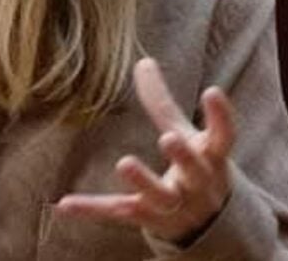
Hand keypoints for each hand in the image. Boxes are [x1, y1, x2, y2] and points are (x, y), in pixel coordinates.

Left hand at [55, 57, 234, 244]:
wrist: (209, 227)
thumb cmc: (195, 168)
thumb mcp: (184, 135)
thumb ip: (162, 103)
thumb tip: (142, 61)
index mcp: (211, 159)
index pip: (223, 137)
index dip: (221, 116)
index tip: (212, 91)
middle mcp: (198, 185)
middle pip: (195, 171)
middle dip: (184, 156)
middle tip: (168, 138)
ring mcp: (175, 207)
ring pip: (161, 197)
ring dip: (145, 181)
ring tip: (124, 163)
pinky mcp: (148, 220)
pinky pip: (119, 213)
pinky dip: (92, 209)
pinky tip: (64, 205)